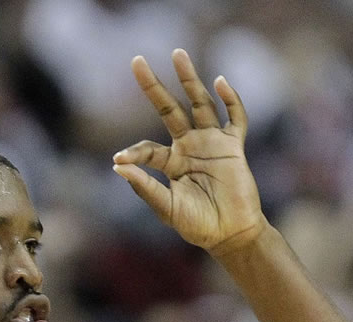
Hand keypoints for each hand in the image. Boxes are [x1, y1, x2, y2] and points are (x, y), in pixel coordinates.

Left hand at [113, 49, 265, 253]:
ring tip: (177, 54)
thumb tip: (117, 165)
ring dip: (189, 79)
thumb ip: (145, 187)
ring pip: (199, 103)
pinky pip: (234, 117)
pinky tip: (219, 82)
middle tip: (136, 60)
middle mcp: (189, 146)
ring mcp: (211, 143)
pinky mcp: (233, 146)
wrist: (231, 235)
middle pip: (169, 108)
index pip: (148, 149)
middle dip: (154, 86)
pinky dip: (230, 99)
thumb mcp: (167, 208)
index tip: (120, 158)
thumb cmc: (198, 225)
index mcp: (170, 163)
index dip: (134, 152)